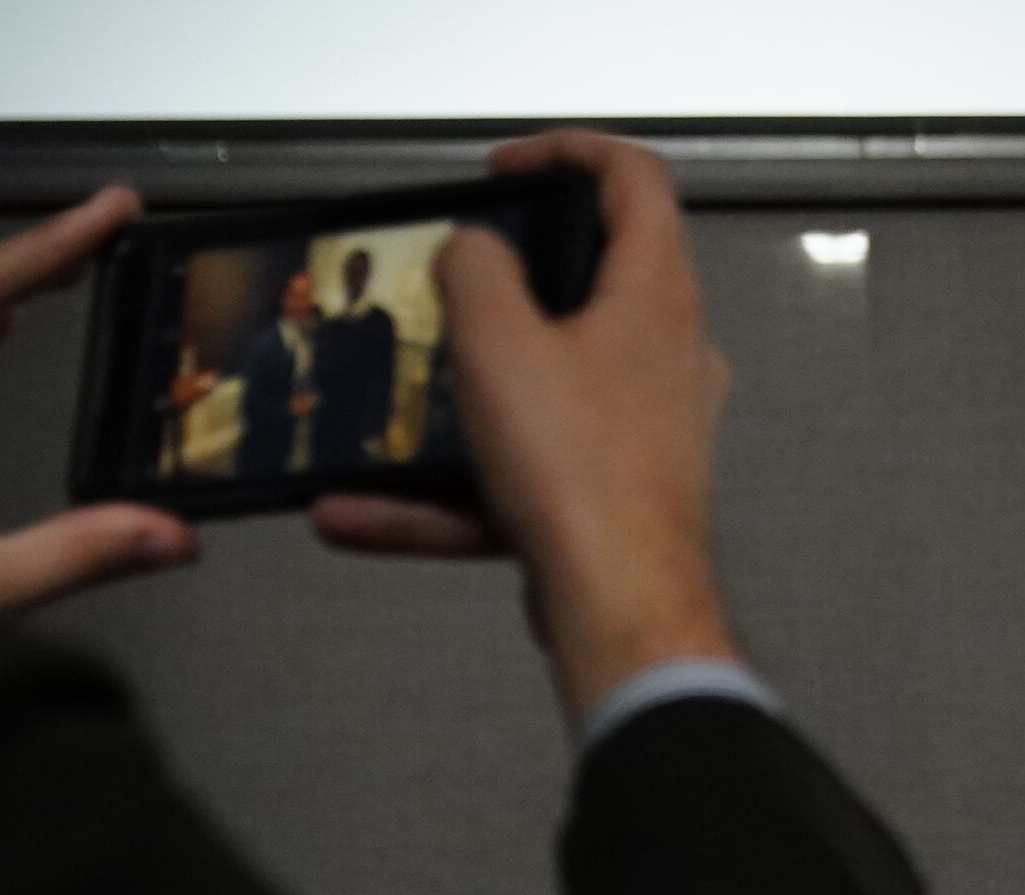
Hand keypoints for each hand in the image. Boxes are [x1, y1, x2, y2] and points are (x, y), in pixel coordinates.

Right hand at [309, 130, 736, 723]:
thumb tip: (474, 251)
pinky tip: (357, 510)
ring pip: (546, 391)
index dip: (569, 152)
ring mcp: (646, 432)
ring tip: (390, 402)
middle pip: (593, 283)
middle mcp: (666, 356)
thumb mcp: (498, 342)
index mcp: (655, 295)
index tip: (506, 167)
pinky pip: (522, 476)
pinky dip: (447, 491)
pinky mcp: (615, 497)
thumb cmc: (578, 473)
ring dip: (460, 399)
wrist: (620, 612)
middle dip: (509, 281)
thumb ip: (477, 271)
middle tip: (450, 279)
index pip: (635, 179)